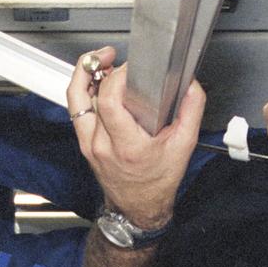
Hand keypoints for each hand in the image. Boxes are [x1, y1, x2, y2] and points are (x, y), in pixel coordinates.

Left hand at [67, 47, 204, 228]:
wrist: (138, 208)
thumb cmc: (157, 183)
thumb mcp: (184, 147)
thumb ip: (191, 112)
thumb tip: (191, 86)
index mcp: (126, 146)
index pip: (109, 102)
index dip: (116, 77)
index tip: (130, 68)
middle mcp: (102, 145)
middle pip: (90, 96)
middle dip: (103, 70)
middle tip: (116, 58)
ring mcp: (89, 145)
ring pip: (76, 100)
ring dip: (86, 75)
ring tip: (100, 60)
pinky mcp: (84, 143)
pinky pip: (76, 110)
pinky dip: (83, 90)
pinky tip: (95, 79)